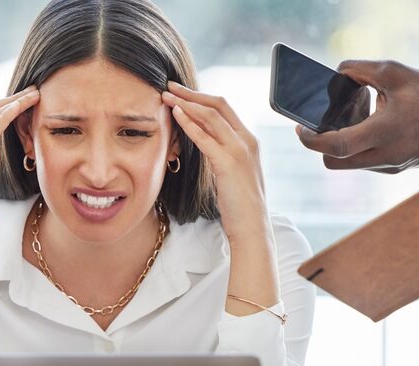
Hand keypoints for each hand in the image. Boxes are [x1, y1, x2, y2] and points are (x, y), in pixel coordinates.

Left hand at [161, 81, 265, 240]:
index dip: (201, 97)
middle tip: (169, 86)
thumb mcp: (232, 173)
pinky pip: (206, 138)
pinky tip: (175, 115)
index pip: (224, 108)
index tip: (181, 92)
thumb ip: (222, 155)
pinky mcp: (228, 164)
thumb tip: (204, 145)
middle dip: (192, 93)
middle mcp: (247, 140)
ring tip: (166, 97)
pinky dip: (190, 123)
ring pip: (211, 116)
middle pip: (218, 104)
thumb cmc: (239, 204)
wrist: (252, 226)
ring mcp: (239, 151)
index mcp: (248, 140)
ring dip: (186, 103)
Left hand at [295, 60, 418, 172]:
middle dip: (322, 144)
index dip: (311, 139)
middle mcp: (387, 156)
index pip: (337, 146)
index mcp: (386, 133)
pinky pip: (365, 162)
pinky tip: (371, 124)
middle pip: (334, 161)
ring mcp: (392, 167)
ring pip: (349, 163)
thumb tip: (333, 76)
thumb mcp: (395, 72)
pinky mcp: (396, 169)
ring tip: (356, 116)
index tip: (299, 127)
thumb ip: (359, 71)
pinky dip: (359, 145)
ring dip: (342, 143)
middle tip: (323, 122)